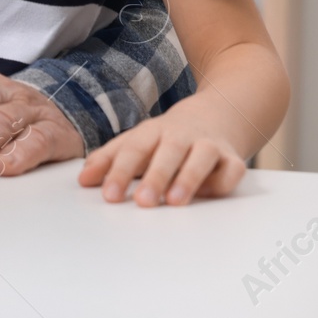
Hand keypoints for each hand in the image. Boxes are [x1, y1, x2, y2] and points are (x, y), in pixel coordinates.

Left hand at [78, 110, 246, 205]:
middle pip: (167, 152)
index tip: (109, 196)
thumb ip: (108, 160)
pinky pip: (232, 170)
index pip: (133, 149)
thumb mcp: (136, 142)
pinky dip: (222, 181)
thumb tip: (83, 180)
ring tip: (174, 202)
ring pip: (201, 158)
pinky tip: (209, 193)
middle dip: (155, 177)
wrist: (215, 114)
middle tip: (143, 202)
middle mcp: (181, 135)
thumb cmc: (166, 137)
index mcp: (152, 131)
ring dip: (188, 179)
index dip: (120, 172)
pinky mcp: (234, 159)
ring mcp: (209, 145)